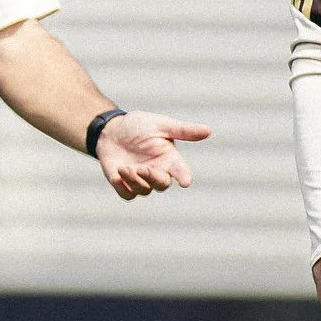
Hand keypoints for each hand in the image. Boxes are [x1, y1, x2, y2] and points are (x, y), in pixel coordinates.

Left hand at [96, 111, 210, 199]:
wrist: (111, 130)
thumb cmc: (138, 126)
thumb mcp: (160, 124)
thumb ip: (182, 130)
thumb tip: (208, 130)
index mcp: (169, 158)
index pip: (181, 171)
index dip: (184, 176)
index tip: (186, 182)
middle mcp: (158, 171)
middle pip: (162, 185)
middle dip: (153, 178)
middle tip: (141, 168)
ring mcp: (141, 180)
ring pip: (144, 190)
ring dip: (135, 181)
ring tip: (124, 167)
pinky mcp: (125, 184)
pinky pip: (127, 195)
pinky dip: (123, 189)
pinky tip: (117, 176)